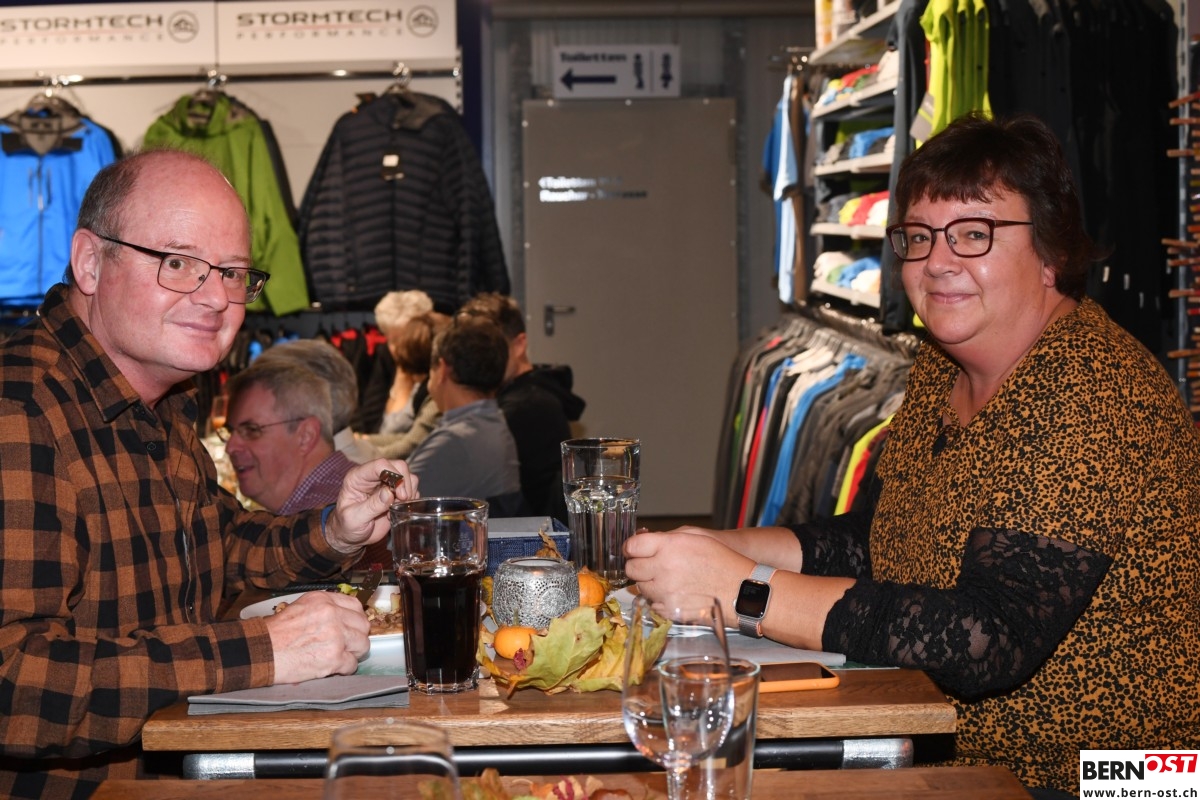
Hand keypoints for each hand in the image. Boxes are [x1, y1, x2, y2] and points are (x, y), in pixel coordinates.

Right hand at [265, 590, 370, 682]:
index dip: (355, 618)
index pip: (355, 605)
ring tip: (339, 656)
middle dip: (357, 636)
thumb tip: (343, 617)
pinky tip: (333, 668)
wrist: (261, 652)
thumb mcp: (300, 607)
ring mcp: (335, 636)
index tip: (352, 626)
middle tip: (347, 644)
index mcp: (323, 601)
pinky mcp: (334, 658)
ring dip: (353, 653)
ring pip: (362, 644)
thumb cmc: (275, 633)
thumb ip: (324, 609)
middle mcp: (332, 615)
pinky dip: (345, 669)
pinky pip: (352, 664)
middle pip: (363, 625)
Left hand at [323, 459, 419, 553]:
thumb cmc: (347, 527)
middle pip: (398, 466)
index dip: (394, 475)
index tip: (399, 495)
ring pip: (408, 476)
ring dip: (408, 493)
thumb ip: (371, 506)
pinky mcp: (395, 494)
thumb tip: (389, 494)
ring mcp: (386, 484)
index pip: (380, 465)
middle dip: (404, 484)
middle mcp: (373, 477)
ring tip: (397, 508)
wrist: (351, 537)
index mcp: (358, 477)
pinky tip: (398, 511)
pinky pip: (412, 489)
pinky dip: (410, 500)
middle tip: (402, 501)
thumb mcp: (354, 519)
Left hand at [624, 529, 753, 608]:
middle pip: (631, 569)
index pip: (632, 546)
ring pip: (640, 588)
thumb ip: (667, 537)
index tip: (634, 550)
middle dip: (637, 566)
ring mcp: (665, 592)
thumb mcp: (696, 537)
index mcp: (669, 546)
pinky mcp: (670, 610)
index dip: (631, 548)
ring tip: (667, 580)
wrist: (740, 590)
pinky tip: (674, 593)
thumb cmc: (722, 561)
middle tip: (649, 565)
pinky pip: (652, 604)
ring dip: (648, 583)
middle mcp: (664, 569)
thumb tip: (645, 540)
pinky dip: (658, 599)